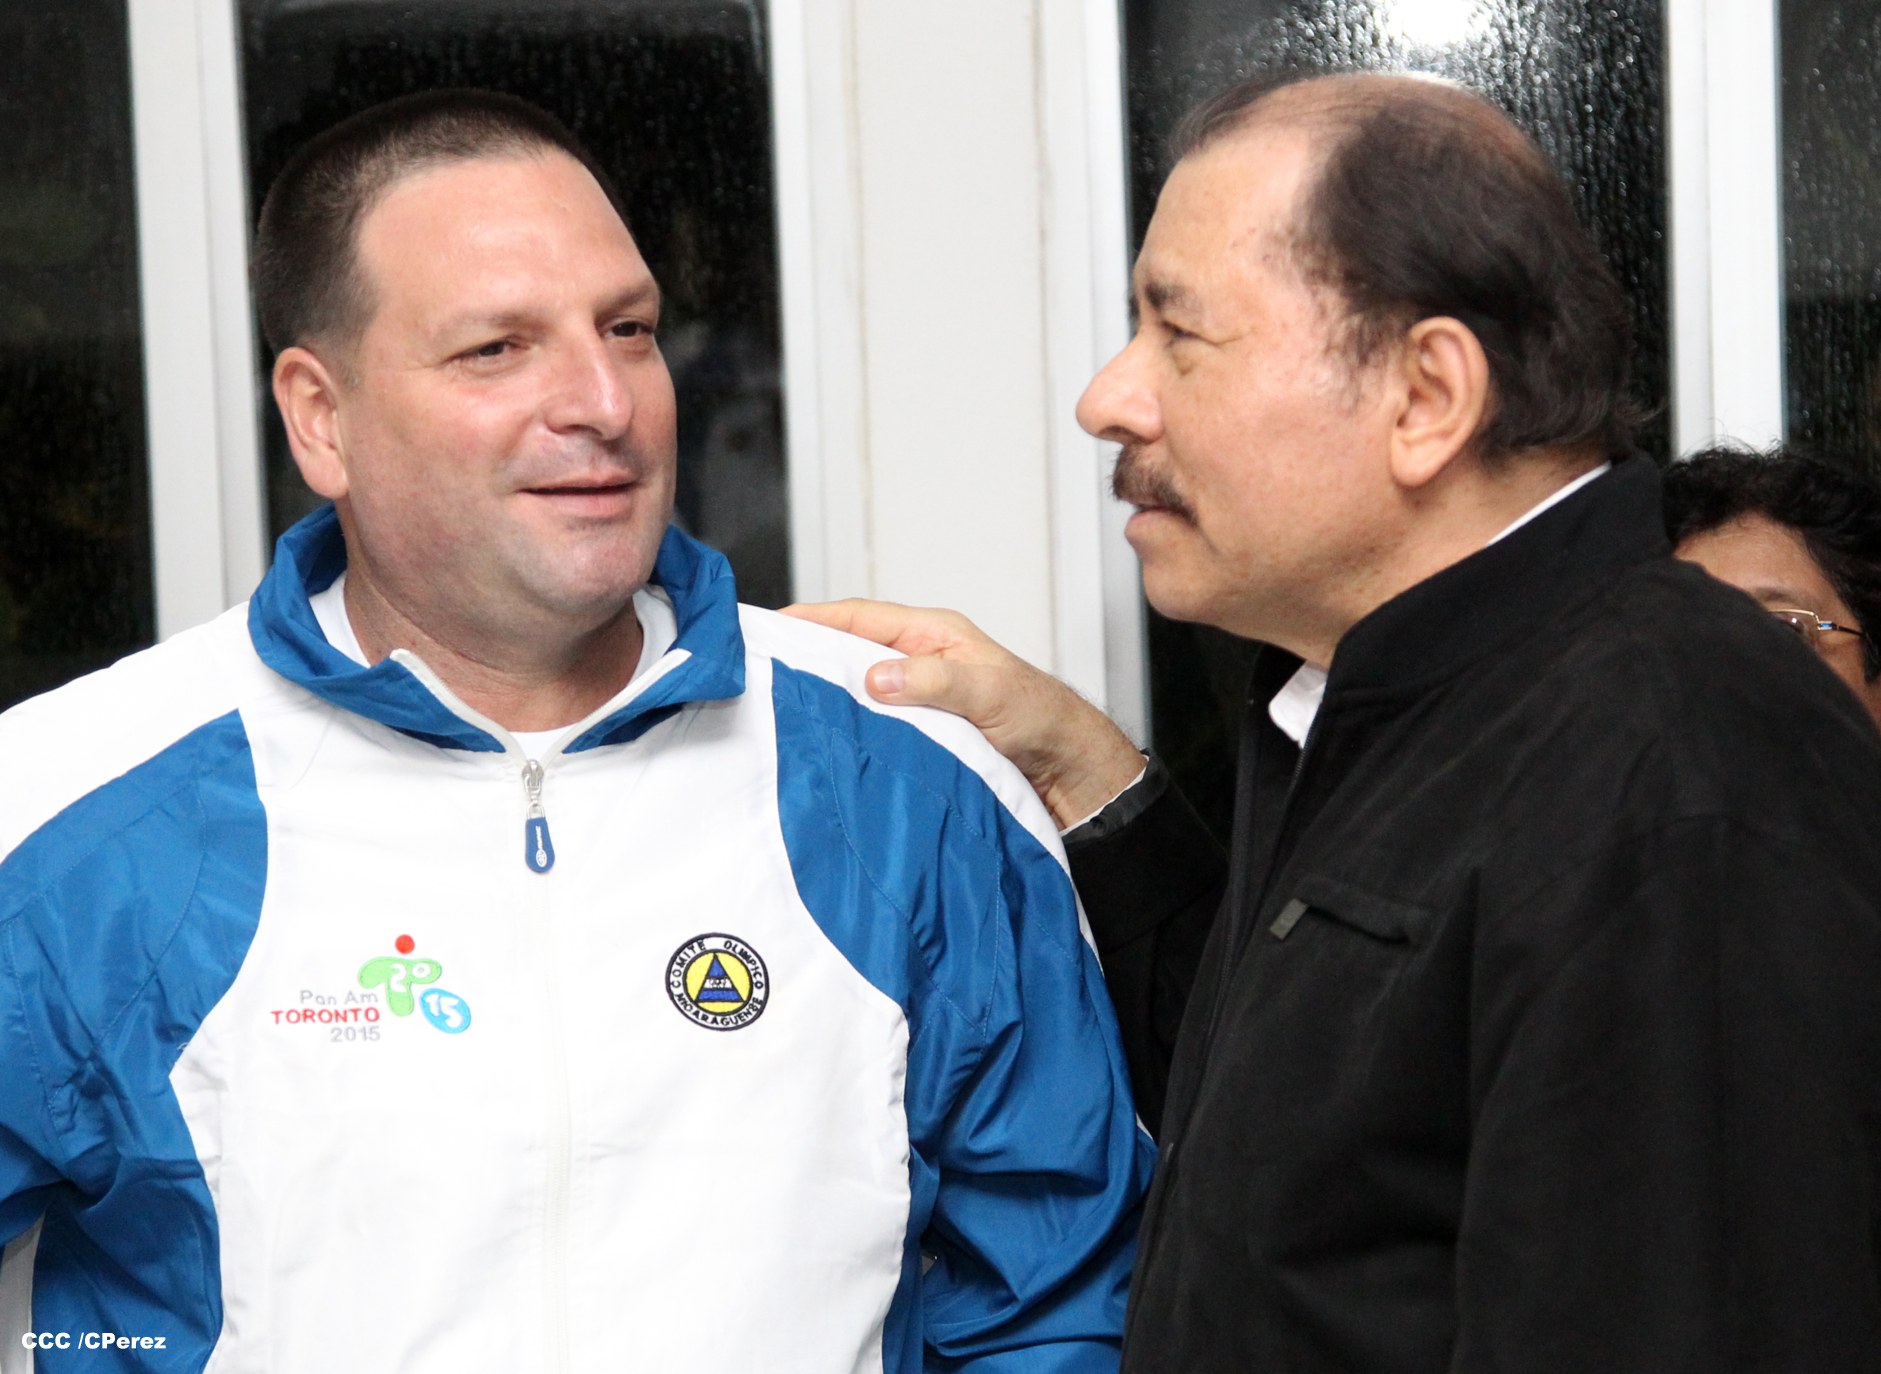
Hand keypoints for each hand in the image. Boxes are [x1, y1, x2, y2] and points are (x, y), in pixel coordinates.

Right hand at [781, 599, 1144, 828]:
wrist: (1068, 772)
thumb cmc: (1041, 719)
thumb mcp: (988, 692)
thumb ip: (933, 682)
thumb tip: (875, 678)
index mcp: (932, 635)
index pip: (858, 617)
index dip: (811, 619)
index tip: (769, 628)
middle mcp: (918, 662)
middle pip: (847, 652)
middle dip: (806, 659)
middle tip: (760, 674)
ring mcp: (915, 699)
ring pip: (856, 692)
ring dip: (825, 701)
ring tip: (780, 711)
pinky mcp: (916, 734)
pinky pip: (871, 727)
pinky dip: (847, 733)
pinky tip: (824, 747)